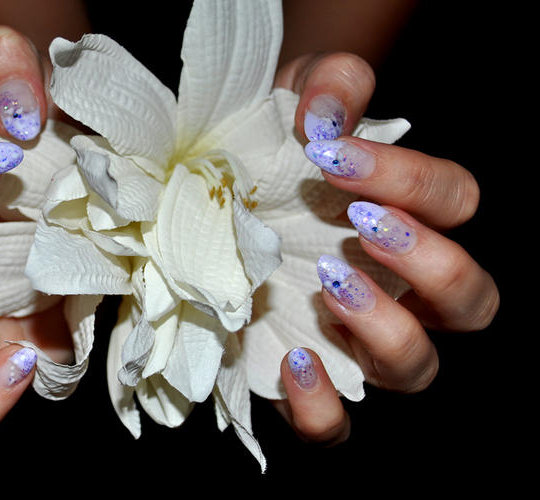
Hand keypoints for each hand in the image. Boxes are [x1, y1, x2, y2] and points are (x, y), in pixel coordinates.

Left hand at [270, 52, 498, 444]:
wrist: (218, 196)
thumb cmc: (274, 150)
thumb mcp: (297, 104)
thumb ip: (330, 88)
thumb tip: (328, 113)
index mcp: (413, 220)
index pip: (455, 203)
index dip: (409, 180)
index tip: (332, 155)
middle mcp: (402, 291)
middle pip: (472, 299)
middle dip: (429, 262)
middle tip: (362, 226)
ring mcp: (358, 342)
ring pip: (418, 367)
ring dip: (386, 328)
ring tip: (329, 282)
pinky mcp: (307, 380)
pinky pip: (336, 424)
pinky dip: (323, 407)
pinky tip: (294, 360)